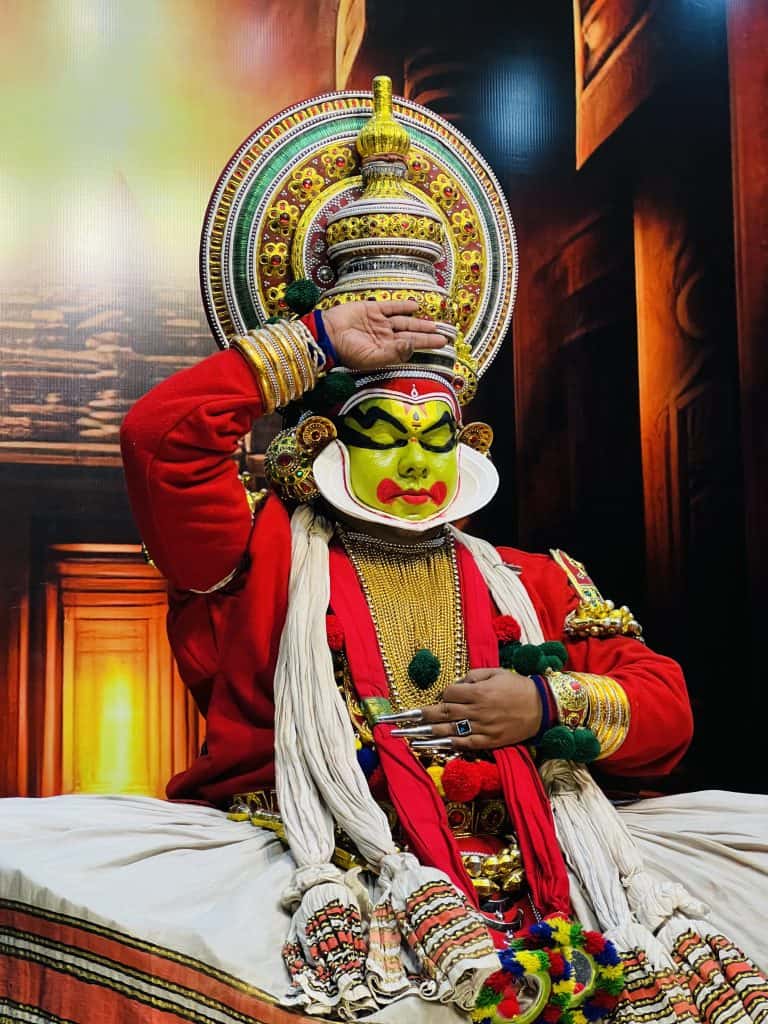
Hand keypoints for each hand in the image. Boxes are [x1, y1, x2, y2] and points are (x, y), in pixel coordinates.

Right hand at [320, 299, 443, 369]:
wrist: (326, 335)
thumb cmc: (346, 352)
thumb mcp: (371, 357)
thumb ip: (393, 353)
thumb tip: (412, 346)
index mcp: (386, 351)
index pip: (411, 347)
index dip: (426, 344)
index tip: (442, 343)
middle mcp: (385, 337)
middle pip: (411, 334)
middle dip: (427, 334)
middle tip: (444, 334)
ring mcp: (379, 323)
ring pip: (404, 322)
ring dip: (419, 322)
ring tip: (434, 324)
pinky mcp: (371, 309)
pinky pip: (390, 307)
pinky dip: (402, 306)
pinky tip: (414, 306)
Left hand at [390, 668, 542, 750]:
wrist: (541, 707)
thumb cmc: (517, 686)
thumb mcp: (495, 672)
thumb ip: (472, 677)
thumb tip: (453, 685)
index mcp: (477, 691)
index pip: (448, 693)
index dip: (442, 694)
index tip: (443, 696)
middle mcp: (476, 710)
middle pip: (441, 713)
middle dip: (416, 717)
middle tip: (395, 720)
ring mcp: (481, 728)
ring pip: (447, 731)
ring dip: (424, 734)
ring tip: (405, 736)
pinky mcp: (488, 742)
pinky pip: (463, 744)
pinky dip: (445, 745)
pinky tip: (430, 746)